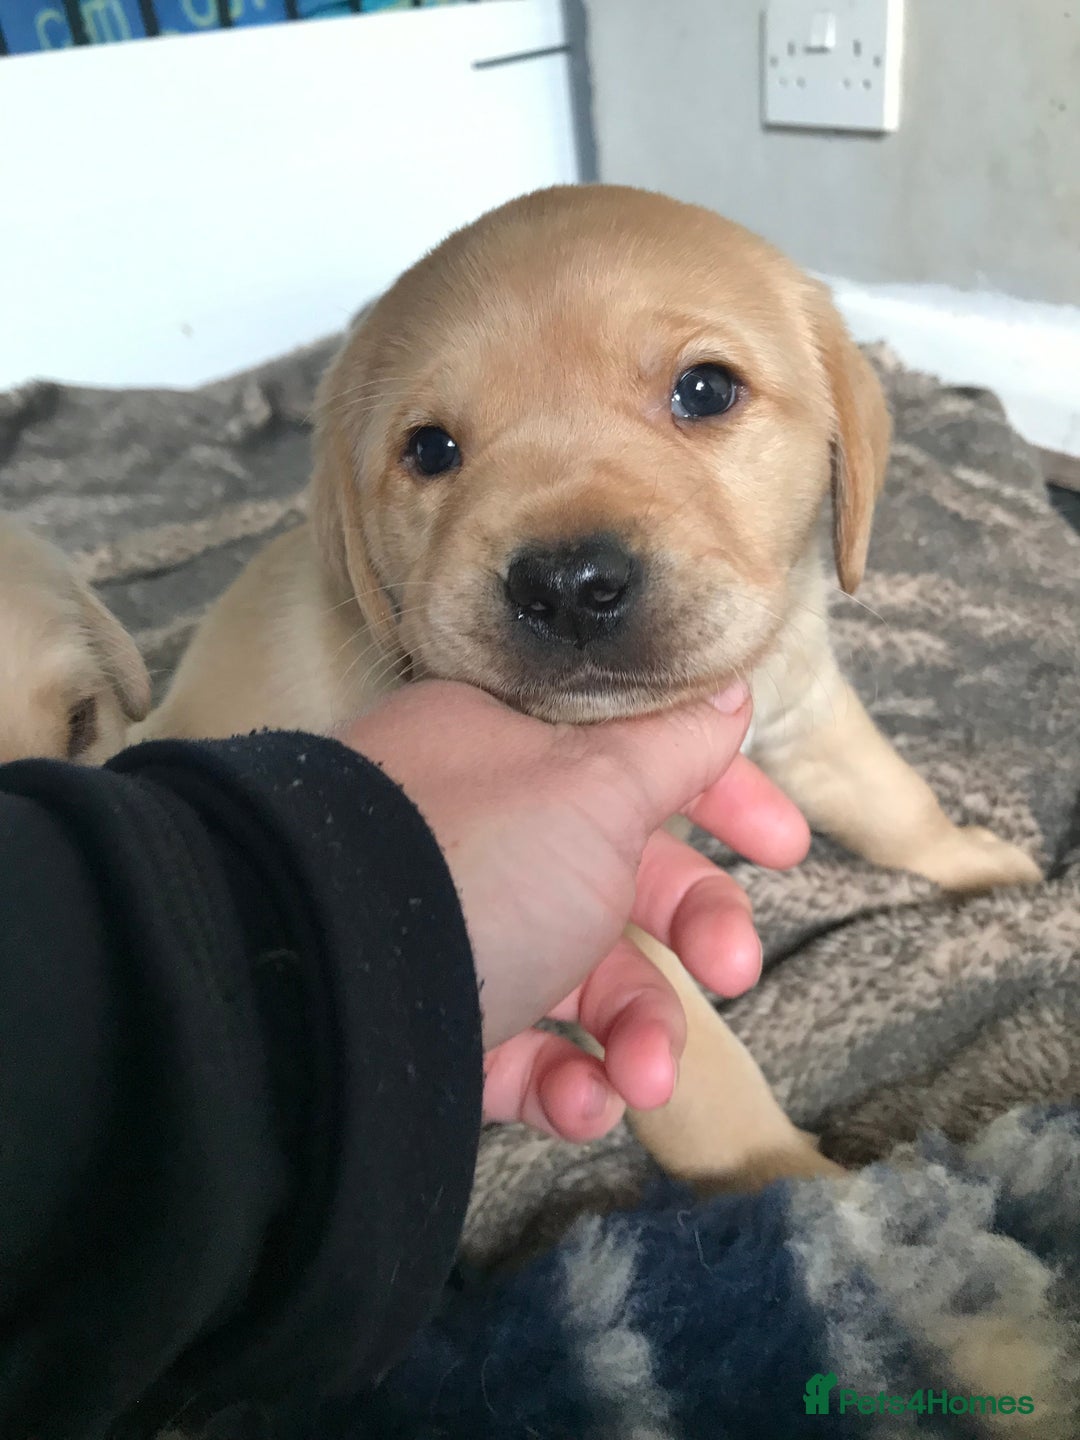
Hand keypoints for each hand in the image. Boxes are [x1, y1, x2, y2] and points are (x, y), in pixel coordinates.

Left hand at [341, 680, 807, 1138]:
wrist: (320, 997)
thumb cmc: (474, 860)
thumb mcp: (594, 787)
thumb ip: (672, 747)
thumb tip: (728, 692)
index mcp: (506, 754)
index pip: (630, 756)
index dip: (720, 795)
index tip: (784, 847)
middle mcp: (478, 836)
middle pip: (621, 877)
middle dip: (694, 929)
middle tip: (735, 969)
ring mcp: (452, 934)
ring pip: (580, 978)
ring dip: (636, 1032)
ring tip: (646, 1078)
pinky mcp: (435, 1028)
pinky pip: (523, 1053)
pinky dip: (564, 1082)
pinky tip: (582, 1102)